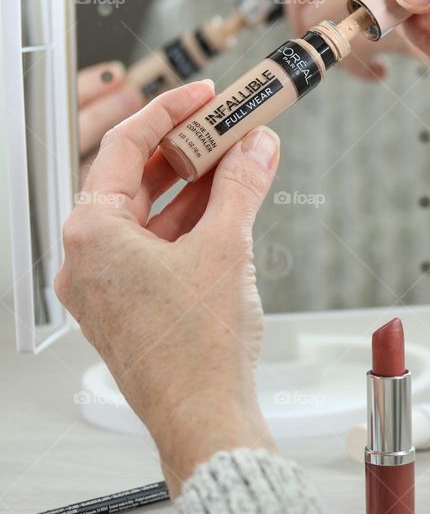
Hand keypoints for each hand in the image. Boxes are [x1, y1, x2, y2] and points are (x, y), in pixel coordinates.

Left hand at [55, 81, 279, 496]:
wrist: (203, 418)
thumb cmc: (197, 349)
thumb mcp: (227, 249)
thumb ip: (242, 186)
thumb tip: (258, 147)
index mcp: (92, 234)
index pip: (126, 147)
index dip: (171, 112)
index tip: (206, 95)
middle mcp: (88, 257)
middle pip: (138, 180)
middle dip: (189, 152)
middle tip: (231, 127)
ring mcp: (107, 286)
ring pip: (151, 217)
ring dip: (196, 189)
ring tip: (241, 163)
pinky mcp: (132, 307)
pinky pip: (158, 249)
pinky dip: (192, 226)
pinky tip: (230, 212)